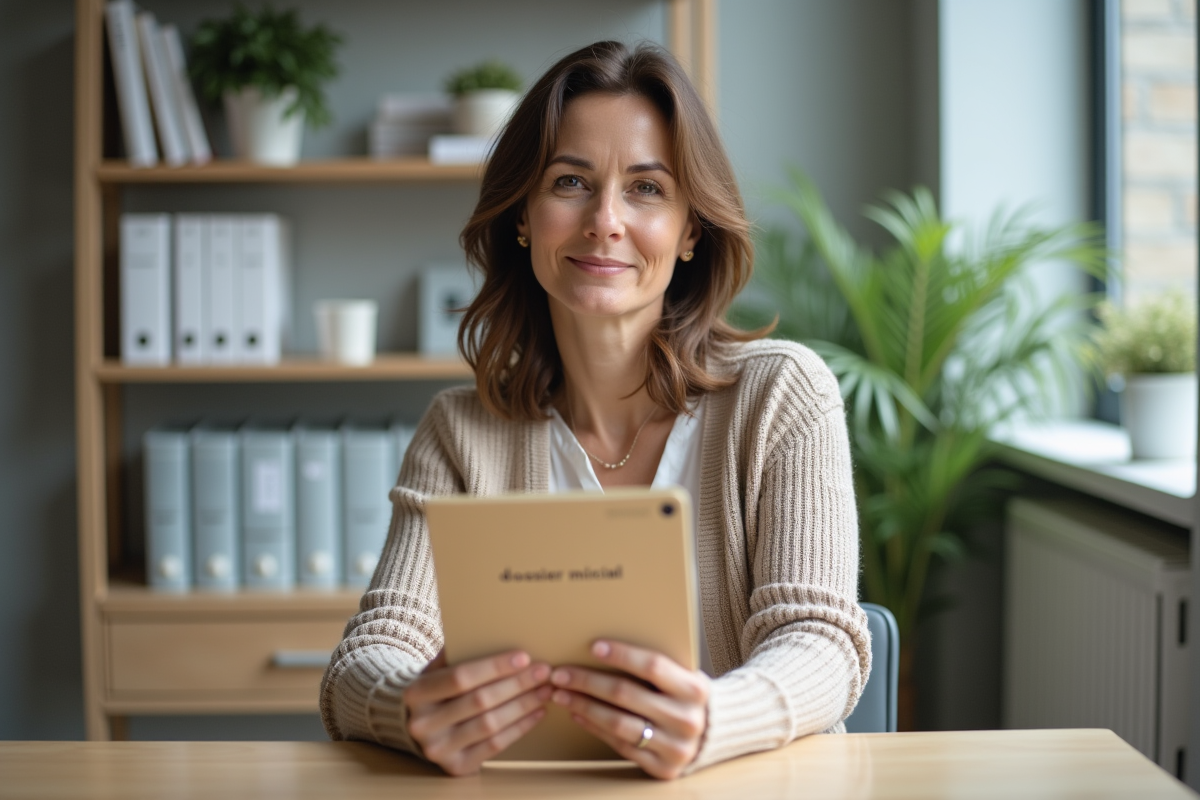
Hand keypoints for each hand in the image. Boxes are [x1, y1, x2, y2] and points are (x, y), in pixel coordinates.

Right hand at [403, 649, 551, 775]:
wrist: (416, 725)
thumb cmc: (436, 688)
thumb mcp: (437, 667)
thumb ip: (459, 652)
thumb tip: (500, 633)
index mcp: (416, 693)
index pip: (461, 677)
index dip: (495, 667)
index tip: (524, 657)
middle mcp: (423, 724)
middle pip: (480, 701)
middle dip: (517, 685)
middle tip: (544, 672)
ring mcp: (438, 749)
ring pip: (490, 724)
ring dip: (523, 706)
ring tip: (545, 690)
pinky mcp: (456, 767)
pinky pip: (494, 746)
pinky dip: (520, 728)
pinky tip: (537, 713)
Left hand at [549, 640, 709, 778]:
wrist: (713, 735)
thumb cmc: (686, 695)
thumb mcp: (683, 676)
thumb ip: (657, 665)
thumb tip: (603, 646)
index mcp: (695, 689)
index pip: (653, 666)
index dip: (621, 655)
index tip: (592, 646)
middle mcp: (687, 720)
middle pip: (626, 695)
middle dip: (587, 681)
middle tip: (560, 673)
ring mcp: (675, 748)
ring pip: (618, 723)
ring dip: (584, 706)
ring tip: (561, 694)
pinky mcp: (663, 768)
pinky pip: (620, 746)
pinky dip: (595, 727)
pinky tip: (578, 714)